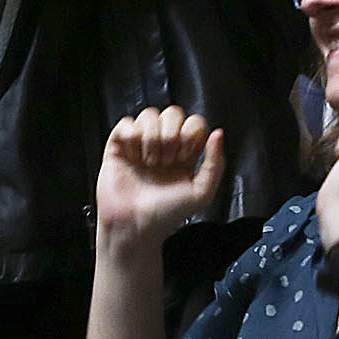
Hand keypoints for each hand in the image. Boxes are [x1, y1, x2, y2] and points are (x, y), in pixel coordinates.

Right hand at [96, 110, 225, 246]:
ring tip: (149, 161)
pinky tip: (133, 156)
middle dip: (171, 134)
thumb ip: (215, 163)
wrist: (135, 226)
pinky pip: (126, 123)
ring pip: (149, 115)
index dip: (190, 134)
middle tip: (166, 160)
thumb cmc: (166, 215)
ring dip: (151, 137)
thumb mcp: (201, 193)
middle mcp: (163, 146)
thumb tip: (219, 133)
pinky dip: (131, 136)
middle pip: (172, 113)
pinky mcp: (118, 146)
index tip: (185, 157)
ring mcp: (140, 145)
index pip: (194, 123)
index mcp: (184, 154)